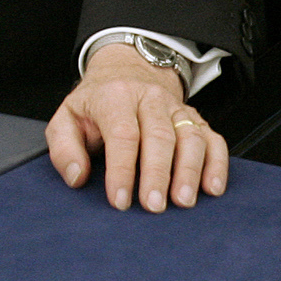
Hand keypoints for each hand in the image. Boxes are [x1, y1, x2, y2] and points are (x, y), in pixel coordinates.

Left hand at [47, 42, 228, 210]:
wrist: (125, 74)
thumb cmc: (96, 105)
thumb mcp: (66, 119)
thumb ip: (64, 148)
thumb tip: (77, 177)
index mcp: (115, 97)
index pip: (122, 133)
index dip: (121, 169)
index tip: (120, 199)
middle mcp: (150, 99)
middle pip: (159, 136)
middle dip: (157, 174)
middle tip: (153, 205)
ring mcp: (177, 109)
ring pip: (190, 138)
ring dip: (189, 172)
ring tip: (182, 201)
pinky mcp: (197, 120)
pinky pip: (213, 140)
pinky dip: (216, 165)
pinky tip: (211, 188)